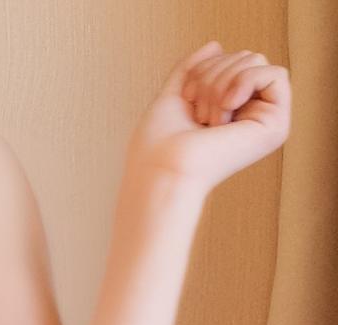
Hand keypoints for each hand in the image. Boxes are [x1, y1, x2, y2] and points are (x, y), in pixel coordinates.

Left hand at [126, 40, 291, 193]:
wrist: (161, 168)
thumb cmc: (158, 145)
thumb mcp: (174, 94)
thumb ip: (192, 68)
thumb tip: (216, 45)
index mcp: (227, 110)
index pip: (230, 59)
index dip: (204, 68)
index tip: (186, 98)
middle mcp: (248, 115)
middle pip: (244, 56)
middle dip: (212, 76)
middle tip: (197, 115)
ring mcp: (263, 122)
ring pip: (256, 61)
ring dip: (221, 84)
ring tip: (207, 120)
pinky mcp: (276, 126)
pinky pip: (275, 74)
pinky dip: (245, 83)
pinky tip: (227, 110)